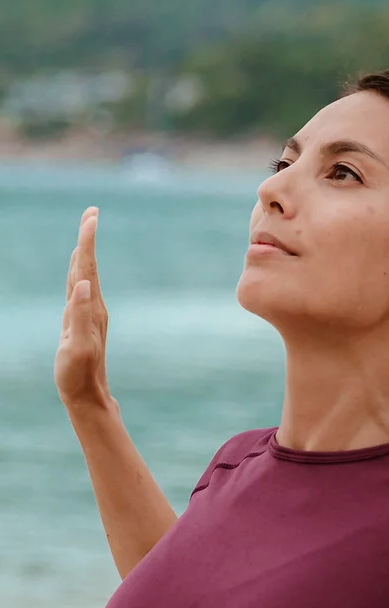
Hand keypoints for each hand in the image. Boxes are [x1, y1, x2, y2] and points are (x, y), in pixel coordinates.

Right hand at [55, 206, 114, 411]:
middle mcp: (94, 307)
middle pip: (88, 265)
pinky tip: (80, 268)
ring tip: (86, 230)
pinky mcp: (84, 321)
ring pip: (85, 275)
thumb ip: (79, 316)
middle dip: (88, 238)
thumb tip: (84, 285)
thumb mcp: (76, 347)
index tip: (91, 217)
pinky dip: (79, 272)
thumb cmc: (79, 375)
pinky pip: (80, 289)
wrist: (88, 396)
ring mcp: (90, 314)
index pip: (88, 268)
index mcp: (91, 308)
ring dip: (85, 251)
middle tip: (91, 212)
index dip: (88, 242)